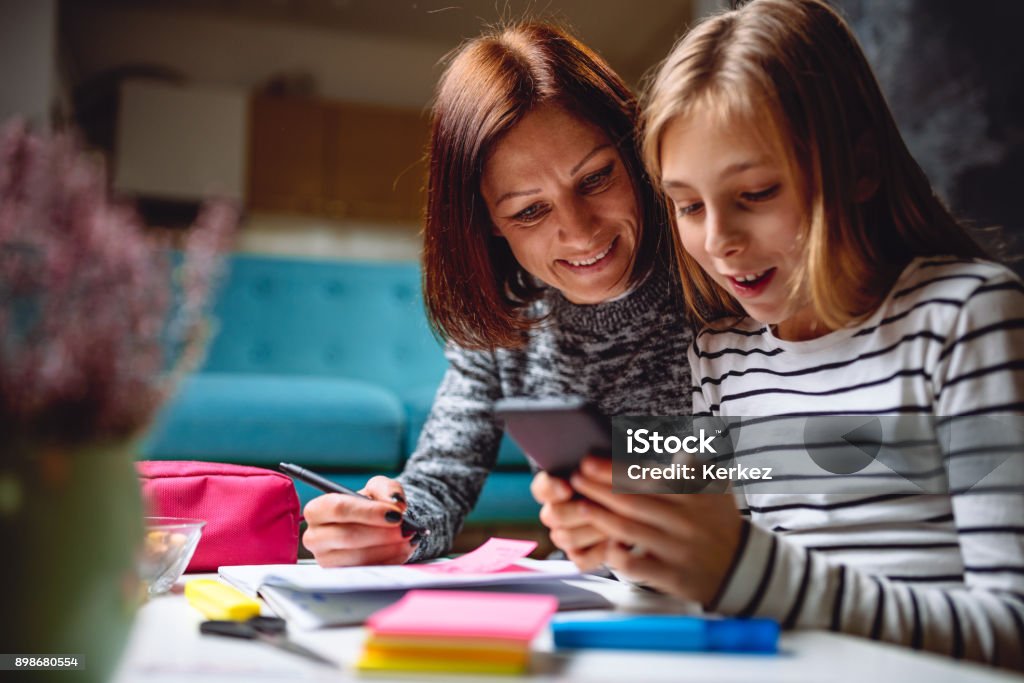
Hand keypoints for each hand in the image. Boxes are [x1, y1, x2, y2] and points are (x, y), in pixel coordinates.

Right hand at [302, 476, 417, 566]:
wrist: (375, 526)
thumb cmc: (371, 505)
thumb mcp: (378, 488)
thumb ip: (387, 488)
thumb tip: (395, 503)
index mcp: (318, 509)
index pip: (337, 508)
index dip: (367, 511)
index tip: (395, 514)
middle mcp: (316, 537)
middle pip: (347, 536)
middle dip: (380, 533)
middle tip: (403, 530)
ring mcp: (327, 560)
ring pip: (358, 557)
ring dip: (388, 548)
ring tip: (405, 538)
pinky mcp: (341, 575)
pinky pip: (367, 571)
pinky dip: (389, 561)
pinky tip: (400, 550)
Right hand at [531, 467, 608, 570]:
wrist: (635, 503)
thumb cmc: (618, 479)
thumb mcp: (610, 464)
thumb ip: (597, 463)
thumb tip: (589, 461)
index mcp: (555, 486)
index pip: (542, 488)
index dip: (552, 489)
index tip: (568, 487)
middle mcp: (555, 512)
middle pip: (552, 516)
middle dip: (578, 511)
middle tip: (602, 505)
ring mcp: (566, 535)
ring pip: (565, 538)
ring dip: (592, 530)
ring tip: (616, 523)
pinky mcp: (580, 556)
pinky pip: (581, 560)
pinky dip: (598, 552)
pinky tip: (616, 541)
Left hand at [569, 457, 743, 605]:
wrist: (742, 566)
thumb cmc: (717, 519)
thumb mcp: (716, 485)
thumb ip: (694, 464)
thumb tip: (674, 448)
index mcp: (692, 495)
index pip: (646, 477)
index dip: (613, 469)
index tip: (587, 461)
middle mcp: (685, 521)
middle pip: (633, 502)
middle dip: (598, 488)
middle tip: (574, 478)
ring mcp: (678, 550)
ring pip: (631, 532)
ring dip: (601, 518)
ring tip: (580, 505)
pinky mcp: (672, 576)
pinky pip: (639, 566)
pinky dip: (618, 556)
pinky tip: (602, 546)